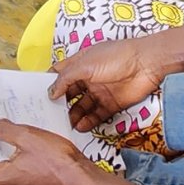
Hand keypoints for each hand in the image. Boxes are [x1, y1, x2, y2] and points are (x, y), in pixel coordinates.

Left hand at [0, 120, 85, 184]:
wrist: (80, 177)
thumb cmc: (54, 160)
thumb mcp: (26, 137)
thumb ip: (6, 131)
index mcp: (0, 177)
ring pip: (7, 161)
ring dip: (7, 144)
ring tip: (7, 123)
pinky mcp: (32, 183)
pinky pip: (19, 164)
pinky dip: (19, 151)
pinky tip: (23, 136)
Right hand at [48, 35, 166, 131]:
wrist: (145, 64)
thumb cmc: (115, 57)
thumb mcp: (85, 65)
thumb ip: (66, 79)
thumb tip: (51, 93)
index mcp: (79, 64)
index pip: (59, 73)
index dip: (49, 83)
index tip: (37, 96)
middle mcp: (87, 78)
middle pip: (69, 93)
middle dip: (60, 104)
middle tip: (49, 116)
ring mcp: (99, 91)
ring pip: (81, 106)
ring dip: (73, 115)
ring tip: (65, 125)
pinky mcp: (111, 104)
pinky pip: (96, 115)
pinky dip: (88, 122)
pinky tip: (80, 127)